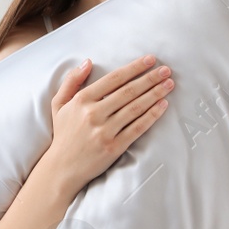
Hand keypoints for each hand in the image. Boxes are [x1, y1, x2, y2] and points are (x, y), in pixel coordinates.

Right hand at [43, 53, 172, 192]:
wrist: (62, 168)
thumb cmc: (63, 134)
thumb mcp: (59, 104)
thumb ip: (71, 81)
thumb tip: (87, 62)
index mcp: (81, 100)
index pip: (113, 79)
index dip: (134, 68)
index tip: (150, 60)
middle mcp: (93, 114)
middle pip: (128, 91)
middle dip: (150, 78)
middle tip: (166, 70)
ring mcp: (105, 131)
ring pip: (135, 108)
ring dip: (155, 94)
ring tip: (169, 84)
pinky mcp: (114, 147)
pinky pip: (137, 128)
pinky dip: (152, 116)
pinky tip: (163, 105)